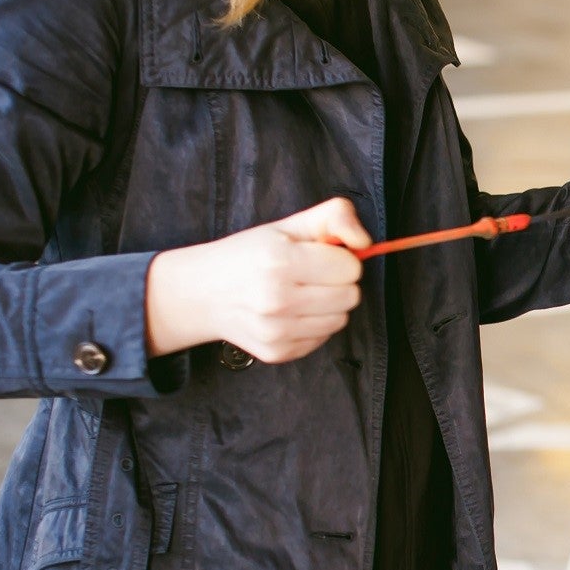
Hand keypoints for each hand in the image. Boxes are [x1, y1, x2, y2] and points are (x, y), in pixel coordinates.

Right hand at [145, 198, 370, 361]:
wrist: (203, 293)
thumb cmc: (250, 254)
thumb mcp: (288, 224)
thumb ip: (335, 216)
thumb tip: (366, 241)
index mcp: (280, 261)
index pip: (350, 267)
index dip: (339, 258)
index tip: (319, 256)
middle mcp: (276, 300)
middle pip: (350, 296)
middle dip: (338, 282)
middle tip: (311, 275)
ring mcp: (275, 331)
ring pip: (341, 320)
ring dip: (329, 306)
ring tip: (301, 293)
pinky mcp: (277, 353)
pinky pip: (322, 339)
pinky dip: (313, 325)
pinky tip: (290, 313)